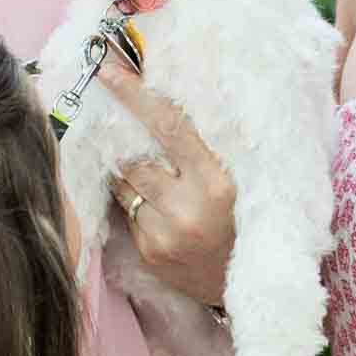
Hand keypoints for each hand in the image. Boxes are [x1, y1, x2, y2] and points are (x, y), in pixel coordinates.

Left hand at [96, 55, 235, 304]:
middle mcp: (187, 208)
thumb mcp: (235, 180)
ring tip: (147, 171)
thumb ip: (201, 148)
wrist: (246, 283)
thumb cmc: (244, 220)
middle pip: (133, 158)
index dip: (135, 95)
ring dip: (127, 171)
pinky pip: (125, 211)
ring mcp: (163, 234)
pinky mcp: (149, 252)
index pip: (167, 127)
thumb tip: (160, 105)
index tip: (109, 72)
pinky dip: (132, 201)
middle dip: (124, 140)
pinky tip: (154, 204)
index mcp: (216, 182)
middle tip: (118, 124)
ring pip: (123, 184)